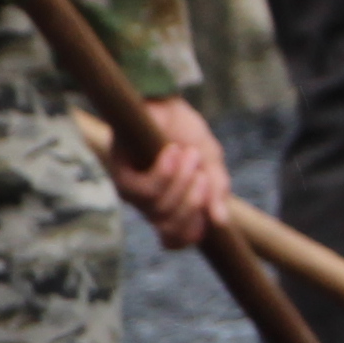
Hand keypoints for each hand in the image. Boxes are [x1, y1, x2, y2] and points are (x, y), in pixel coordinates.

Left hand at [119, 96, 227, 251]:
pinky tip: (171, 152)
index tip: (208, 209)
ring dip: (181, 181)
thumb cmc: (186, 133)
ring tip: (188, 153)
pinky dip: (164, 172)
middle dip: (193, 202)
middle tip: (203, 174)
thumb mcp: (211, 162)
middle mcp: (150, 204)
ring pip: (159, 209)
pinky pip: (145, 190)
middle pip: (170, 228)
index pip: (174, 240)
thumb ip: (217, 190)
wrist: (165, 102)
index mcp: (172, 206)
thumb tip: (221, 221)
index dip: (192, 232)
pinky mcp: (122, 174)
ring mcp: (135, 192)